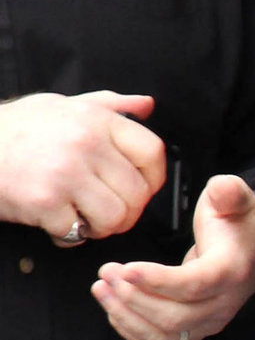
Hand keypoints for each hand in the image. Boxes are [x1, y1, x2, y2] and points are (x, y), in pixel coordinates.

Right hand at [0, 91, 164, 242]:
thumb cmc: (15, 128)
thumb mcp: (64, 104)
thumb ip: (110, 105)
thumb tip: (146, 105)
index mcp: (97, 120)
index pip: (152, 152)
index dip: (154, 178)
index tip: (143, 187)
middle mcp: (86, 144)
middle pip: (138, 193)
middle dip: (128, 211)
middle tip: (108, 211)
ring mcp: (65, 174)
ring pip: (115, 217)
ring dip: (102, 227)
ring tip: (84, 218)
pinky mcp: (43, 202)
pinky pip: (76, 232)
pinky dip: (68, 235)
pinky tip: (55, 222)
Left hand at [92, 174, 254, 339]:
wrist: (254, 253)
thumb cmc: (239, 225)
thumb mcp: (237, 199)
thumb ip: (228, 191)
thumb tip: (221, 189)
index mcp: (232, 271)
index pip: (194, 284)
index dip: (159, 280)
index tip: (127, 267)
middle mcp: (222, 304)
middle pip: (174, 316)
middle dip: (133, 297)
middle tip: (107, 271)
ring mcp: (207, 322)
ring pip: (162, 334)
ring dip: (125, 314)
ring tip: (101, 286)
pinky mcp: (192, 330)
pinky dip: (129, 328)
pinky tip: (112, 305)